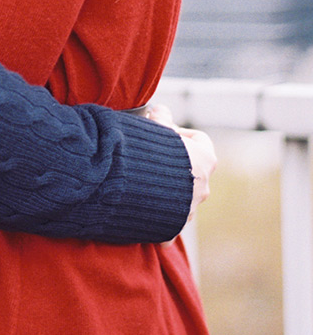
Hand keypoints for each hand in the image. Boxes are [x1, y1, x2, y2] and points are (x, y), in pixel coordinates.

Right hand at [143, 103, 215, 222]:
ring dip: (166, 190)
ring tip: (142, 182)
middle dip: (172, 164)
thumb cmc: (146, 152)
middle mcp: (202, 185)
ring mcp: (189, 207)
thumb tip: (160, 109)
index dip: (181, 134)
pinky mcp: (173, 225)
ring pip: (182, 196)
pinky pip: (168, 220)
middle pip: (191, 170)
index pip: (200, 141)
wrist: (132, 187)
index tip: (162, 133)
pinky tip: (143, 208)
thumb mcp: (154, 128)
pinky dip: (158, 215)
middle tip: (149, 157)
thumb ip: (161, 117)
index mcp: (203, 159)